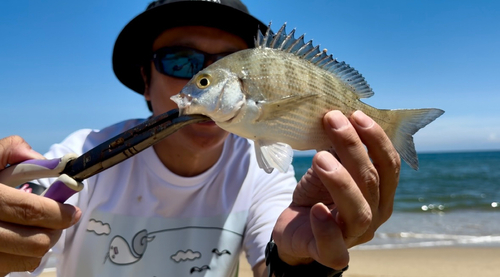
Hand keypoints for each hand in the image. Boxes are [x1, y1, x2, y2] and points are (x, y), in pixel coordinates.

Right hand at [0, 136, 81, 273]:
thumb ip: (9, 151)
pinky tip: (19, 241)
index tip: (73, 211)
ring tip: (41, 229)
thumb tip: (46, 161)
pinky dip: (24, 257)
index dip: (58, 213)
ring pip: (29, 259)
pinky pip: (14, 268)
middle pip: (35, 241)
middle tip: (61, 220)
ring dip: (43, 244)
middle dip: (56, 230)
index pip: (30, 211)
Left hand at [272, 110, 399, 269]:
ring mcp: (354, 237)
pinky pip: (335, 248)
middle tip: (333, 121)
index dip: (376, 139)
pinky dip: (327, 228)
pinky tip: (315, 208)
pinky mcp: (330, 253)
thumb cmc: (316, 194)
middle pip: (372, 181)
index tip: (356, 114)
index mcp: (380, 193)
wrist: (293, 229)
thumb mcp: (328, 168)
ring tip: (319, 158)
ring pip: (359, 211)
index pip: (389, 165)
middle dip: (353, 148)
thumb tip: (337, 114)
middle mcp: (374, 215)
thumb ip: (338, 150)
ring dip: (341, 181)